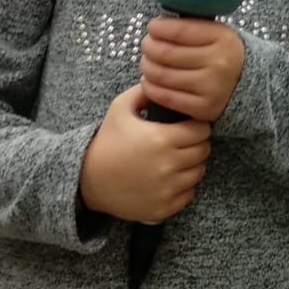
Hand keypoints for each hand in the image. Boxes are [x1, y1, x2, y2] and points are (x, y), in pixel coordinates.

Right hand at [79, 83, 211, 223]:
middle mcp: (168, 165)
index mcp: (162, 139)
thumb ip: (145, 91)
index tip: (185, 126)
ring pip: (199, 172)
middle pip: (204, 151)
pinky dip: (184, 187)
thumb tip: (163, 80)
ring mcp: (166, 189)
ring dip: (192, 165)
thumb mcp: (120, 108)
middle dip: (196, 144)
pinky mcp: (163, 208)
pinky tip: (169, 178)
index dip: (196, 125)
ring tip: (175, 159)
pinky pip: (189, 194)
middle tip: (182, 142)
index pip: (202, 130)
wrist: (85, 180)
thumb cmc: (105, 141)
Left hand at [140, 15, 244, 122]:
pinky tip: (150, 80)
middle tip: (147, 45)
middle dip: (149, 47)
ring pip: (162, 75)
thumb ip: (191, 28)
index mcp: (223, 39)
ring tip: (147, 62)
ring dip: (147, 67)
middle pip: (166, 53)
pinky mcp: (203, 109)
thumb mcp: (217, 34)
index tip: (152, 27)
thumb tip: (156, 27)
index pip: (179, 30)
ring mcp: (212, 88)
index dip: (158, 28)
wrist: (249, 85)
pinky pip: (165, 97)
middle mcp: (219, 63)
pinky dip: (150, 87)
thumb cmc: (223, 54)